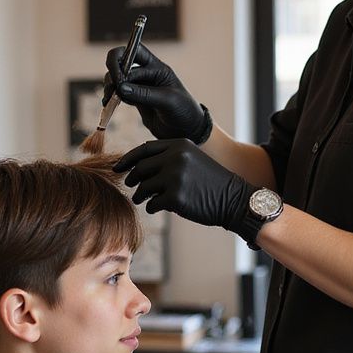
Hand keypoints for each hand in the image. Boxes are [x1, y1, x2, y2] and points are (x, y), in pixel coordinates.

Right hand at [104, 43, 210, 142]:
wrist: (187, 130)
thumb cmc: (184, 111)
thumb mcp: (167, 101)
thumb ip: (144, 94)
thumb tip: (121, 88)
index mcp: (157, 67)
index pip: (133, 52)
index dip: (121, 63)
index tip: (119, 80)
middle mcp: (147, 74)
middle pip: (121, 62)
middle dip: (112, 73)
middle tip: (111, 90)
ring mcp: (140, 86)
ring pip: (117, 78)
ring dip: (110, 86)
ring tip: (109, 99)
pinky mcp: (136, 99)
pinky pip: (119, 93)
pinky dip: (112, 96)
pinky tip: (108, 103)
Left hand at [115, 140, 252, 235]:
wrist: (234, 200)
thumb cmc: (211, 183)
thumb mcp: (192, 159)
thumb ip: (168, 158)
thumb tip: (137, 167)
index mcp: (179, 144)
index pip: (144, 149)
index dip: (128, 159)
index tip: (118, 168)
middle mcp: (175, 157)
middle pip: (140, 168)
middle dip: (132, 179)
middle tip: (129, 186)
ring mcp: (175, 176)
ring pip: (143, 187)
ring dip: (140, 196)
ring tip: (143, 199)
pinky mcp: (175, 197)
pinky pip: (151, 204)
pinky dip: (151, 207)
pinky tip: (157, 208)